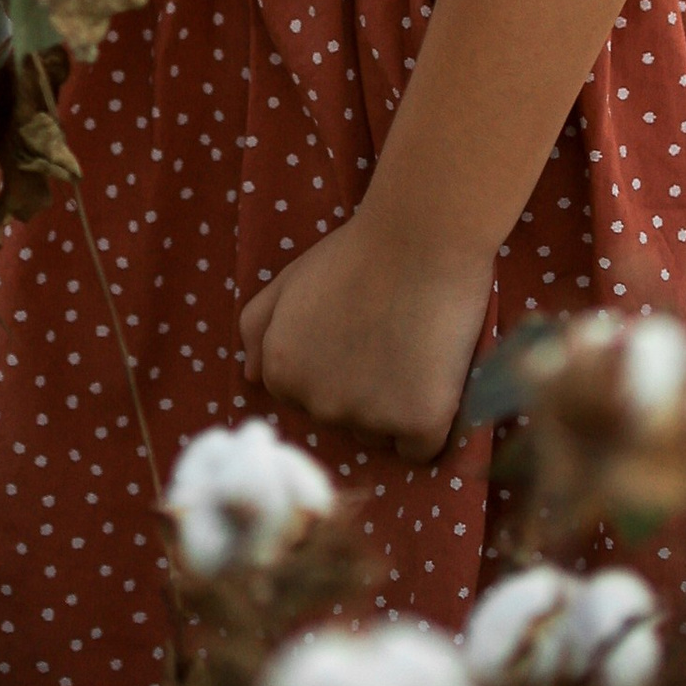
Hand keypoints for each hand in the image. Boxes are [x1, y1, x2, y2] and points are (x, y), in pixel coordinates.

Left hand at [239, 210, 495, 463]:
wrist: (421, 236)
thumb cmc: (356, 251)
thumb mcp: (289, 279)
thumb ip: (258, 327)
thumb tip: (249, 377)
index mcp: (282, 371)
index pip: (304, 398)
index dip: (333, 368)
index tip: (356, 335)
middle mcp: (318, 404)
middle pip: (341, 420)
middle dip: (361, 390)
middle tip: (387, 336)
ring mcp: (368, 418)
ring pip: (379, 435)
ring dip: (394, 408)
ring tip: (413, 350)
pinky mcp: (418, 423)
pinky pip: (419, 450)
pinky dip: (430, 423)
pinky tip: (436, 379)